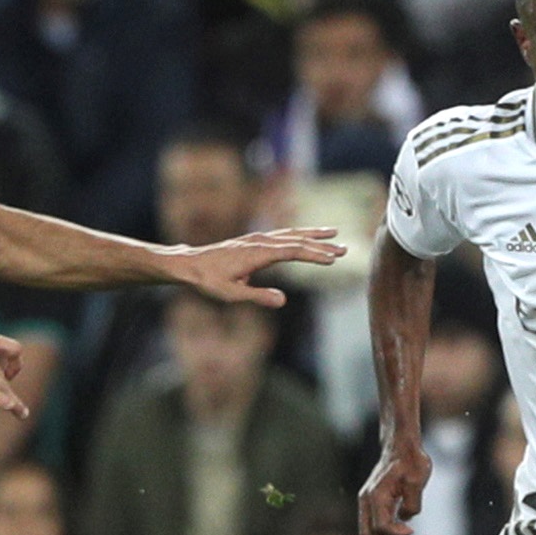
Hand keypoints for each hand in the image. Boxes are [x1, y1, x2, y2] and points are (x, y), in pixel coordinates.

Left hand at [161, 227, 346, 306]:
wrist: (190, 264)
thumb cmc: (209, 281)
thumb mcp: (232, 294)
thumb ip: (258, 296)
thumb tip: (283, 301)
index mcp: (257, 253)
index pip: (292, 251)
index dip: (314, 255)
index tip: (333, 259)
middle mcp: (260, 242)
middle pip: (296, 240)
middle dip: (321, 244)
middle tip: (345, 249)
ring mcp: (258, 239)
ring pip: (291, 234)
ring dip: (313, 234)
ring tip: (335, 233)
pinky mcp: (256, 241)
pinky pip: (283, 235)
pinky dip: (300, 234)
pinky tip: (308, 235)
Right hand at [359, 440, 431, 534]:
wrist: (401, 446)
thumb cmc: (411, 460)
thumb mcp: (418, 480)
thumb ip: (412, 502)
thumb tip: (405, 519)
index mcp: (377, 495)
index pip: (381, 527)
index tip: (412, 531)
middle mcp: (367, 501)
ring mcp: (366, 503)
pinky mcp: (371, 504)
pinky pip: (371, 528)